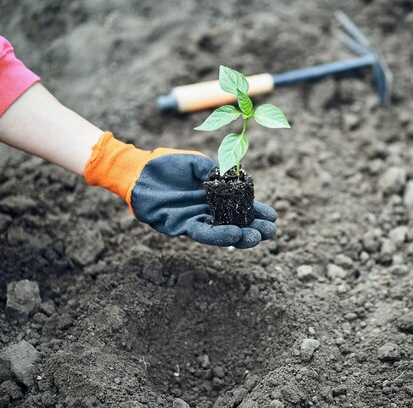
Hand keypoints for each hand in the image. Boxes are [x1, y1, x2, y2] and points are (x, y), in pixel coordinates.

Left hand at [84, 132, 276, 247]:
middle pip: (234, 222)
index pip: (239, 206)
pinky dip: (220, 235)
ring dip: (241, 236)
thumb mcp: (196, 164)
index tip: (273, 216)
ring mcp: (194, 218)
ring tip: (258, 237)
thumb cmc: (167, 165)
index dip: (256, 211)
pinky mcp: (180, 226)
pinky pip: (203, 233)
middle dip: (254, 228)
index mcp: (213, 195)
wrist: (139, 171)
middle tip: (272, 231)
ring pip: (221, 232)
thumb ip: (215, 171)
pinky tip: (236, 236)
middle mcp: (206, 210)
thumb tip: (236, 179)